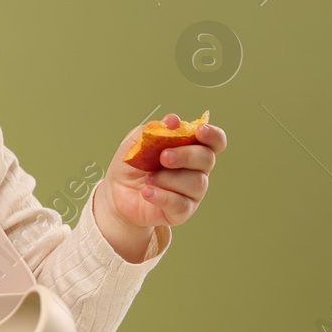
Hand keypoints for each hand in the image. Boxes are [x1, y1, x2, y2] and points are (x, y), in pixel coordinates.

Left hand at [104, 114, 226, 228]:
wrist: (117, 194)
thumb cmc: (133, 165)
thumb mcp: (136, 143)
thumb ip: (154, 130)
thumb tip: (173, 120)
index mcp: (191, 149)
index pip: (214, 142)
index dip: (213, 135)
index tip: (200, 131)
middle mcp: (197, 170)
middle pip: (207, 159)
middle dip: (186, 155)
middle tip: (163, 157)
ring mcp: (192, 193)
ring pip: (196, 183)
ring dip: (168, 178)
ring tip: (147, 179)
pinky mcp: (182, 212)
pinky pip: (180, 204)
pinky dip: (162, 196)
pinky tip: (147, 192)